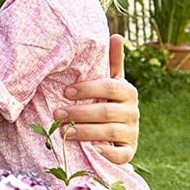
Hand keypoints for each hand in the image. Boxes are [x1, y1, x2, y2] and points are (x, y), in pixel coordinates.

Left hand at [53, 34, 138, 163]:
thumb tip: (116, 35)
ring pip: (109, 132)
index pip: (110, 86)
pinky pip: (120, 154)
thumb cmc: (107, 101)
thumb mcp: (110, 82)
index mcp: (128, 91)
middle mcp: (133, 112)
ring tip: (63, 132)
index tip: (65, 91)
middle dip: (79, 112)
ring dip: (85, 132)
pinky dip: (106, 153)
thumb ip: (112, 62)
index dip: (88, 88)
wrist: (118, 133)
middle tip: (56, 113)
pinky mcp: (129, 151)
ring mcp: (132, 133)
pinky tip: (90, 150)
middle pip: (106, 111)